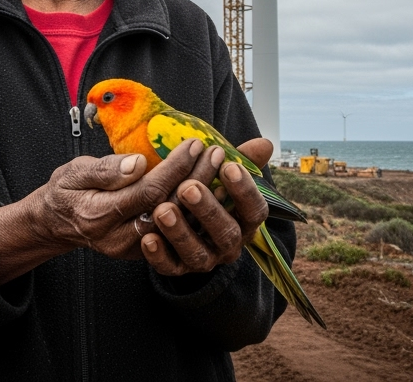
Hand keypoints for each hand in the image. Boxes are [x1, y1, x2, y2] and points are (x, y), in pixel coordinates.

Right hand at [0, 138, 210, 284]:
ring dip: (203, 196)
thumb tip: (138, 163)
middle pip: (168, 209)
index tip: (193, 144)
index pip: (148, 191)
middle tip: (216, 152)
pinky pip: (175, 232)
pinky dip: (196, 211)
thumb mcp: (74, 172)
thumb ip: (105, 170)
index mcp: (99, 215)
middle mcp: (119, 238)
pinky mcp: (144, 251)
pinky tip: (212, 190)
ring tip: (220, 169)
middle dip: (197, 179)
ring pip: (177, 224)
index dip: (174, 168)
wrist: (57, 223)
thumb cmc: (67, 191)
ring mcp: (133, 249)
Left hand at [140, 138, 271, 276]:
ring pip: (198, 253)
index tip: (228, 166)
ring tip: (162, 209)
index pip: (255, 211)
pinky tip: (147, 238)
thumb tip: (265, 143)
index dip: (244, 191)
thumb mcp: (220, 175)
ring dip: (180, 232)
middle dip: (208, 210)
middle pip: (226, 232)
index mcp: (244, 221)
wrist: (175, 217)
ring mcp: (204, 259)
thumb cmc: (205, 190)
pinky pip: (169, 267)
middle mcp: (228, 244)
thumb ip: (240, 160)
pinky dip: (159, 255)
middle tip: (188, 187)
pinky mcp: (177, 269)